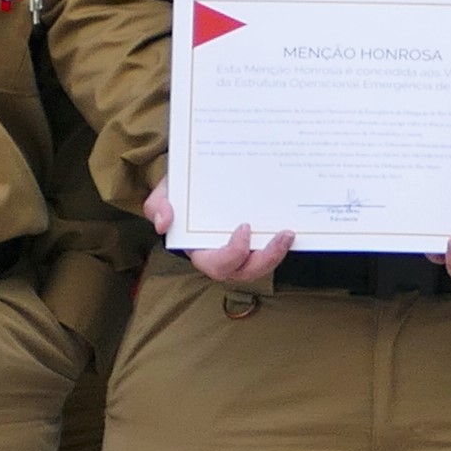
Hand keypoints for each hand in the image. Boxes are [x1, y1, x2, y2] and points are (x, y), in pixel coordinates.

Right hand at [144, 187, 291, 291]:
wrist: (197, 178)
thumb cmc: (180, 190)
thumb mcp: (164, 193)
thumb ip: (158, 206)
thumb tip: (163, 223)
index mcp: (200, 250)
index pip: (217, 266)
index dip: (233, 254)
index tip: (244, 227)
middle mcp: (224, 256)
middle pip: (246, 272)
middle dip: (267, 259)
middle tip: (284, 234)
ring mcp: (243, 251)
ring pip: (262, 265)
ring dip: (278, 253)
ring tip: (290, 233)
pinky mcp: (257, 240)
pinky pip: (270, 250)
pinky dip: (282, 243)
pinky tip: (293, 225)